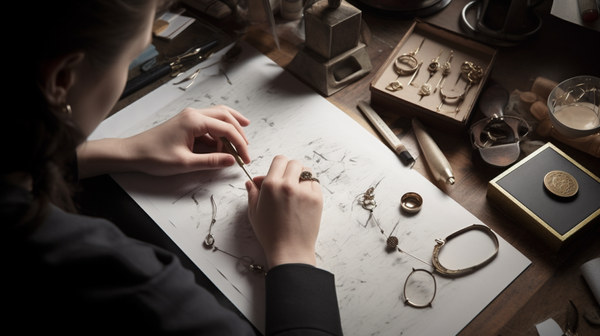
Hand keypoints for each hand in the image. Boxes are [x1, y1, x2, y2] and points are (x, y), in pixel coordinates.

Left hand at [78, 105, 249, 177]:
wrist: (133, 152)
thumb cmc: (154, 156)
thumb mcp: (186, 163)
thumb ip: (211, 161)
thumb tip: (231, 160)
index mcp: (194, 121)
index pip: (226, 129)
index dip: (240, 144)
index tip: (245, 159)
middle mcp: (194, 114)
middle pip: (226, 116)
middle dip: (239, 132)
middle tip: (247, 149)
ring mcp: (190, 117)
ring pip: (219, 116)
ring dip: (231, 128)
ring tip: (241, 141)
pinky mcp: (187, 123)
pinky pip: (209, 123)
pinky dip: (220, 132)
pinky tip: (223, 144)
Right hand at [246, 155, 322, 267]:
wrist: (290, 250)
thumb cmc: (270, 234)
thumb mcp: (254, 212)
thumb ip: (253, 193)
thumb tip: (251, 182)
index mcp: (271, 185)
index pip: (279, 160)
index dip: (278, 165)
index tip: (278, 173)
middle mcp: (288, 184)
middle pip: (294, 163)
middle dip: (290, 170)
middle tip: (287, 182)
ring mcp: (305, 191)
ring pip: (307, 172)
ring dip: (301, 177)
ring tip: (295, 191)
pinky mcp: (317, 198)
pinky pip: (315, 184)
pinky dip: (310, 187)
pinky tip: (302, 199)